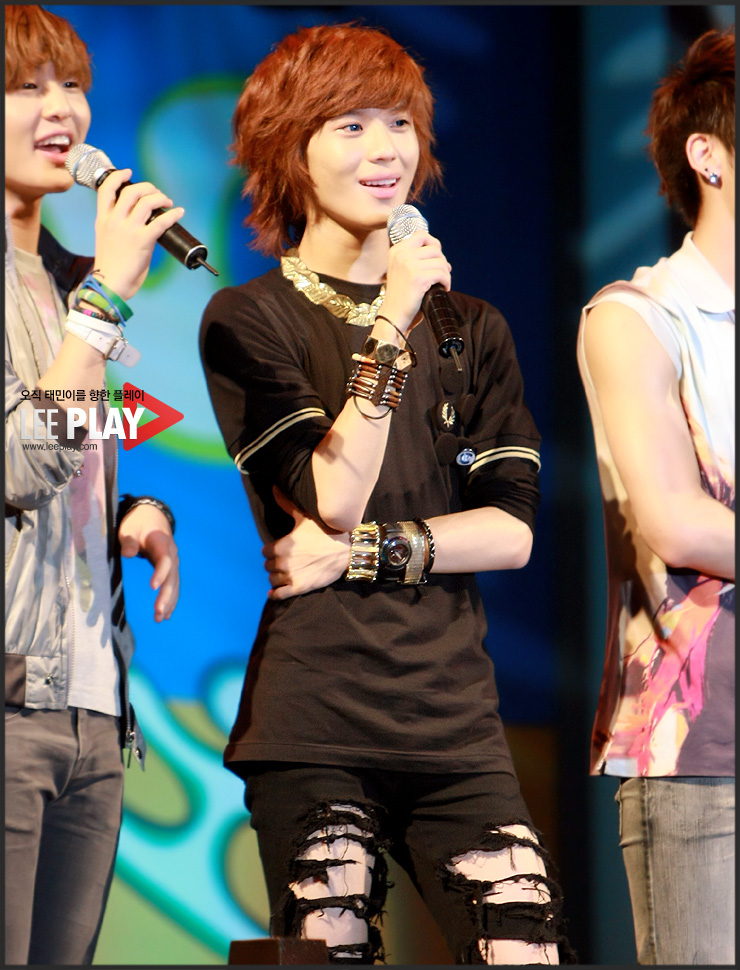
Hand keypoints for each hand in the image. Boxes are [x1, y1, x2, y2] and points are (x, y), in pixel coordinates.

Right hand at [92, 168, 185, 300]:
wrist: (109, 284)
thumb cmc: (111, 265)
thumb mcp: (106, 238)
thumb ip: (118, 225)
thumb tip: (140, 219)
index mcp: (103, 219)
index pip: (106, 189)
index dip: (119, 176)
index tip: (129, 172)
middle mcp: (114, 220)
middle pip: (131, 191)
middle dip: (148, 188)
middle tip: (157, 193)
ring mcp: (128, 229)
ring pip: (147, 201)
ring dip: (161, 198)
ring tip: (168, 203)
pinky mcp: (142, 241)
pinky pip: (161, 221)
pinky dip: (173, 215)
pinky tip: (179, 213)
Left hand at [119, 503, 179, 621]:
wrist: (152, 517)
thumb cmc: (137, 523)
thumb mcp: (128, 528)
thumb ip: (129, 541)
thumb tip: (128, 554)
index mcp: (162, 542)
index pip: (164, 560)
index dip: (160, 573)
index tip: (153, 587)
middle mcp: (172, 554)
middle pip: (172, 576)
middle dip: (166, 595)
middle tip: (158, 612)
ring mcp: (173, 562)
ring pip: (174, 584)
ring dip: (169, 601)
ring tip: (160, 618)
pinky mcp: (171, 569)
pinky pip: (174, 585)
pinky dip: (171, 599)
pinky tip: (167, 614)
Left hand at [264, 487, 349, 599]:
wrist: (346, 551)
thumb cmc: (325, 532)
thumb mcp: (304, 516)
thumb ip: (286, 504)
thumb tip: (274, 488)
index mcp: (282, 546)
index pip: (265, 552)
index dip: (271, 551)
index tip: (279, 550)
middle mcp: (283, 562)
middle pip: (268, 566)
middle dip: (274, 564)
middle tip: (285, 561)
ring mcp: (290, 576)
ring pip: (272, 579)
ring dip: (277, 577)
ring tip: (285, 574)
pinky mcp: (299, 587)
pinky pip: (279, 594)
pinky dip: (275, 593)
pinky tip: (274, 592)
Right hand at [381, 231, 451, 332]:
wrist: (393, 316)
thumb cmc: (400, 296)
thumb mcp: (401, 270)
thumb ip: (414, 258)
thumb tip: (439, 252)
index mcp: (396, 251)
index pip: (421, 235)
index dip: (434, 244)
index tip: (437, 258)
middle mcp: (401, 255)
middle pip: (434, 248)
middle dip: (442, 261)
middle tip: (442, 274)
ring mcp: (408, 265)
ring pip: (440, 261)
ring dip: (446, 273)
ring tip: (442, 283)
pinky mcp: (418, 277)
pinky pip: (442, 273)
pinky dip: (447, 281)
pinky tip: (444, 288)